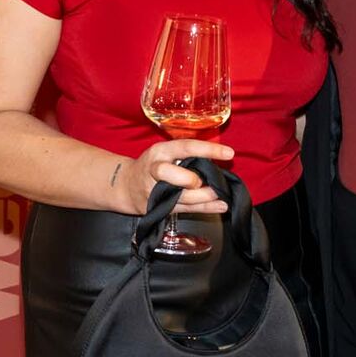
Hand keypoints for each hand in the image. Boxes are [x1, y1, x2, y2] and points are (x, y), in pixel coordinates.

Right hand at [113, 140, 233, 214]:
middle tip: (201, 182)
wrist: (127, 186)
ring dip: (203, 197)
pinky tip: (220, 206)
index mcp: (160, 151)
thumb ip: (187, 156)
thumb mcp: (165, 153)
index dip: (208, 150)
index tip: (228, 153)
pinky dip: (206, 208)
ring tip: (221, 196)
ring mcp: (156, 191)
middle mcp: (155, 169)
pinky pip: (186, 209)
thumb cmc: (153, 165)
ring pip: (180, 196)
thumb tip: (219, 162)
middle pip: (168, 173)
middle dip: (189, 179)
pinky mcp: (161, 207)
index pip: (185, 147)